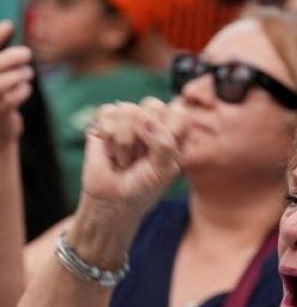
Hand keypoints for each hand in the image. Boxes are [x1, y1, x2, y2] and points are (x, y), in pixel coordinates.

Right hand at [0, 21, 32, 145]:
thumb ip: (1, 56)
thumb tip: (9, 25)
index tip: (10, 25)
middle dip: (11, 57)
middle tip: (27, 53)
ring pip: (1, 82)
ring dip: (19, 74)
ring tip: (28, 73)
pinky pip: (11, 99)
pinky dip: (23, 90)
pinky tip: (26, 88)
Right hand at [81, 98, 187, 220]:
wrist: (111, 201)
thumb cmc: (143, 187)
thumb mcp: (163, 171)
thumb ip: (164, 144)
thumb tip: (145, 120)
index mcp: (176, 130)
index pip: (179, 113)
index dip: (169, 134)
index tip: (162, 158)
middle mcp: (154, 119)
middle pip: (153, 106)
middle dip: (144, 139)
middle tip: (140, 160)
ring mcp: (129, 117)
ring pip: (129, 110)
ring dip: (125, 143)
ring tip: (125, 160)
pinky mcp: (106, 119)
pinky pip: (108, 112)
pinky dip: (109, 138)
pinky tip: (111, 152)